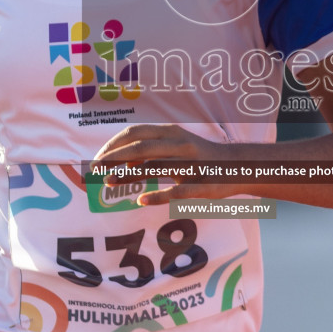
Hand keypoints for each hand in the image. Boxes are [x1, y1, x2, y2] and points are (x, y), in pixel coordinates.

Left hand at [91, 123, 242, 206]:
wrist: (238, 166)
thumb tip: (120, 159)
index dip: (113, 145)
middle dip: (114, 159)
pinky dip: (156, 196)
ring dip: (128, 175)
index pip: (134, 133)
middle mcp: (181, 144)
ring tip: (109, 184)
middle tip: (95, 172)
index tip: (97, 159)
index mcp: (171, 131)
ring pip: (154, 167)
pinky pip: (175, 191)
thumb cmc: (198, 155)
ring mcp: (192, 164)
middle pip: (140, 148)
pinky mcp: (202, 185)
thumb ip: (150, 149)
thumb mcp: (175, 144)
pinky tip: (140, 200)